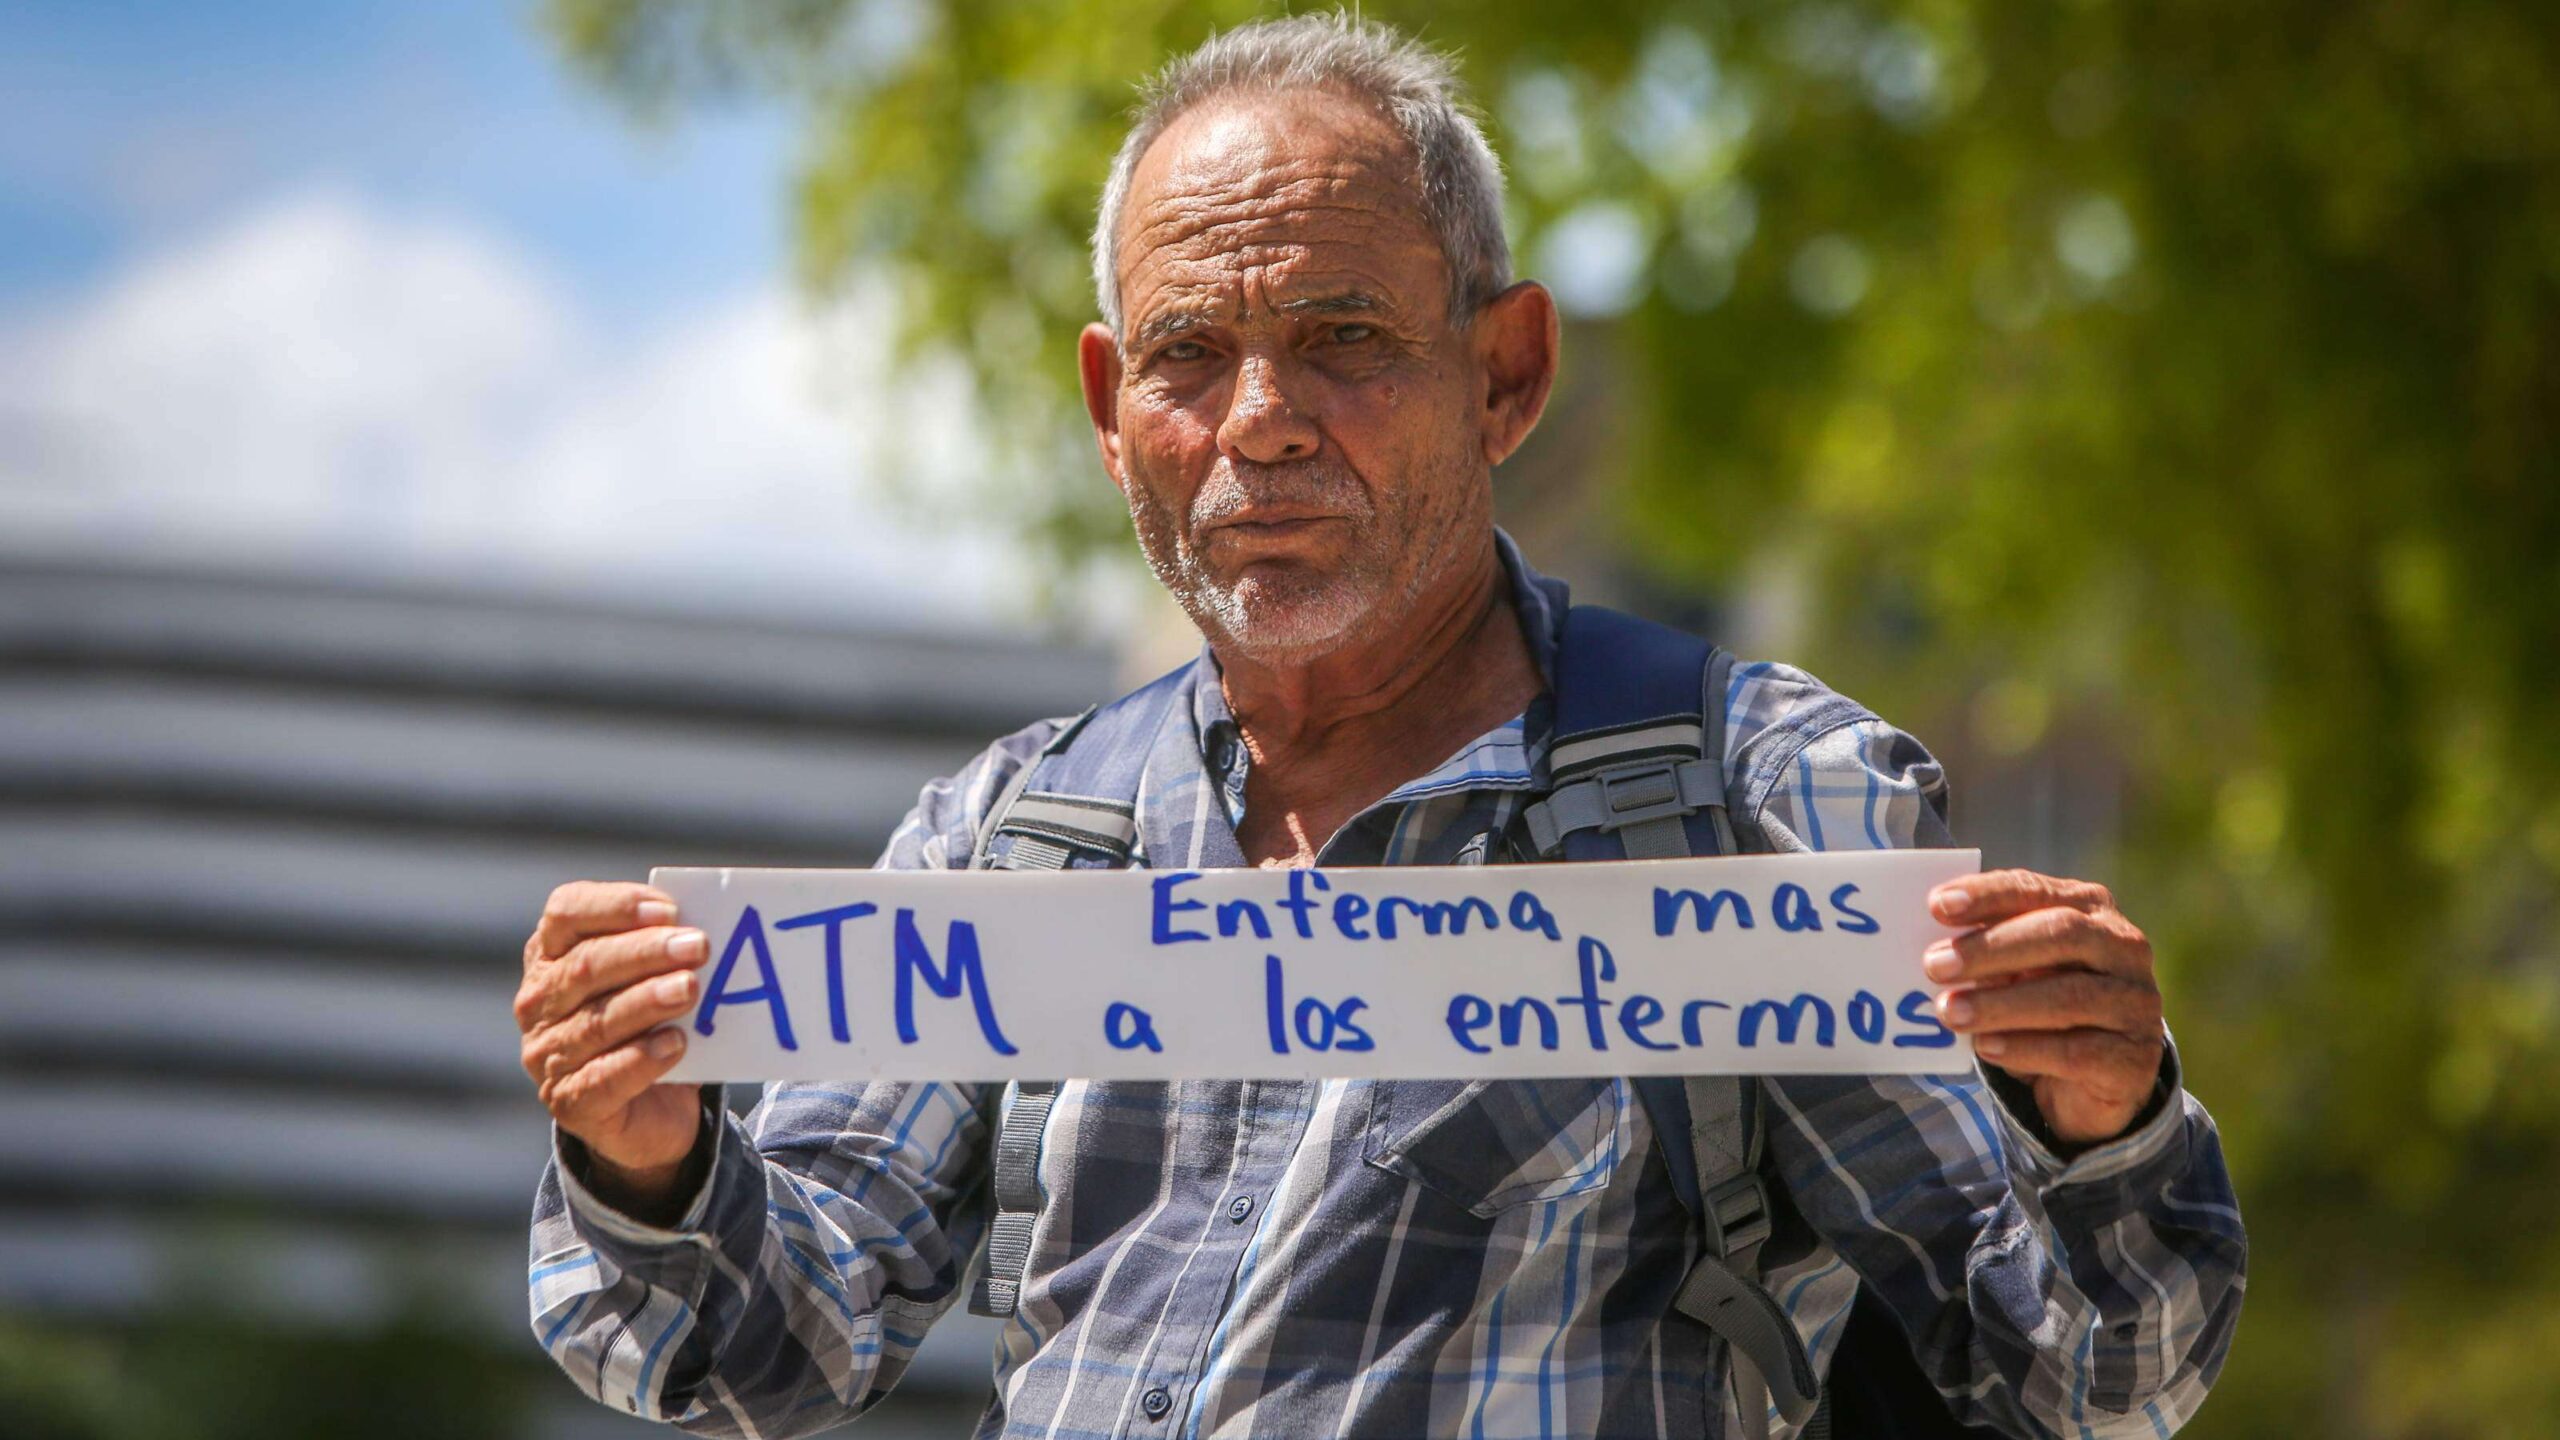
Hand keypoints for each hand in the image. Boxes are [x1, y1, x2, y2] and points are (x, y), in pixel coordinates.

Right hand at [516, 881, 708, 1206]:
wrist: (650, 1109)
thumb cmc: (650, 1022)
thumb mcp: (653, 978)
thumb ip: (667, 952)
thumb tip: (702, 930)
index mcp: (551, 954)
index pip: (566, 913)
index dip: (615, 907)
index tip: (669, 910)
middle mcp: (539, 1002)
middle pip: (585, 966)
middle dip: (644, 953)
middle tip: (698, 946)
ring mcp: (547, 1055)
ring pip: (595, 1022)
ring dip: (647, 1002)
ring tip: (690, 989)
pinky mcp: (570, 1102)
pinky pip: (603, 1079)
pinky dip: (641, 1059)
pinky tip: (675, 1044)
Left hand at [1924, 869, 2166, 1146]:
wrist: (2093, 1076)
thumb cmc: (2040, 1001)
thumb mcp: (2014, 968)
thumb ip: (1984, 949)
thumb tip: (1932, 948)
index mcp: (2090, 908)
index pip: (2036, 890)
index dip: (1987, 895)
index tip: (1938, 905)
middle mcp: (2124, 947)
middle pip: (2061, 934)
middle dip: (1992, 949)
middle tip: (1935, 965)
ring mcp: (2136, 1003)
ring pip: (2069, 996)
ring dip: (2000, 1004)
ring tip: (1950, 1013)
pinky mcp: (2135, 1057)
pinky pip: (2078, 1051)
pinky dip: (2026, 1048)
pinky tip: (1986, 1048)